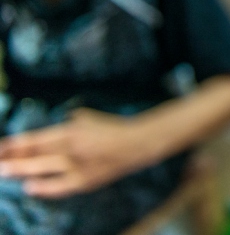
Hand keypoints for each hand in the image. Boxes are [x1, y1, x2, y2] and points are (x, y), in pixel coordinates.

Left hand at [0, 108, 150, 197]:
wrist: (140, 143)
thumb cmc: (114, 128)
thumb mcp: (88, 118)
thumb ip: (67, 123)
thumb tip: (51, 131)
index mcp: (71, 130)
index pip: (35, 139)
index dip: (15, 144)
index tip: (0, 148)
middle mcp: (72, 147)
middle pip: (35, 154)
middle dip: (12, 159)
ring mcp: (79, 165)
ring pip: (43, 169)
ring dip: (22, 170)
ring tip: (4, 172)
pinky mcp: (87, 180)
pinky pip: (61, 186)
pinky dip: (45, 187)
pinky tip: (30, 187)